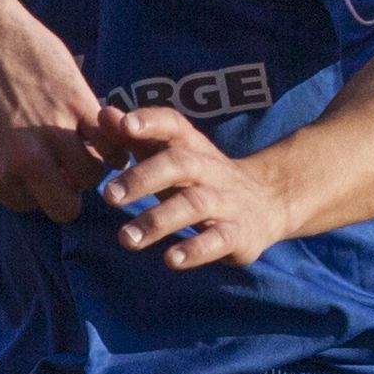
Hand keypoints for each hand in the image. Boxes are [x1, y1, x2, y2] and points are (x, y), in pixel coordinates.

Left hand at [0, 0, 108, 221]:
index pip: (28, 206)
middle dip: (69, 192)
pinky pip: (110, 142)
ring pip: (93, 175)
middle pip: (65, 205)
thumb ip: (3, 162)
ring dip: (94, 166)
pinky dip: (115, 144)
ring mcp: (53, 131)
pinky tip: (108, 136)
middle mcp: (23, 159)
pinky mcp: (77, 103)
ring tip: (87, 148)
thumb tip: (30, 179)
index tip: (41, 174)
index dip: (38, 191)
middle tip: (70, 170)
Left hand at [85, 100, 299, 269]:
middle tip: (108, 195)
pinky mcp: (238, 235)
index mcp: (193, 147)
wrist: (269, 202)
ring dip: (159, 221)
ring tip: (127, 239)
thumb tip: (104, 114)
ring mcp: (226, 203)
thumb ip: (138, 138)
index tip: (124, 124)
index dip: (151, 122)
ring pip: (194, 205)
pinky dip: (195, 250)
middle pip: (180, 164)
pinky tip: (171, 259)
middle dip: (143, 177)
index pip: (173, 125)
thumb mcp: (173, 155)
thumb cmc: (202, 178)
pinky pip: (218, 241)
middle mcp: (210, 170)